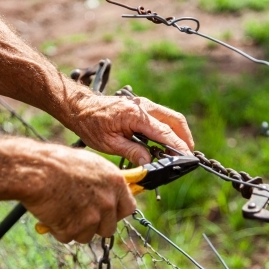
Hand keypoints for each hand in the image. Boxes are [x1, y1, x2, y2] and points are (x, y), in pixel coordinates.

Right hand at [21, 146, 135, 243]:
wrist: (37, 170)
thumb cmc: (58, 163)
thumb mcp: (91, 165)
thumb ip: (104, 182)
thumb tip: (110, 193)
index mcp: (116, 183)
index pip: (129, 208)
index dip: (116, 213)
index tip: (107, 213)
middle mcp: (108, 202)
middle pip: (108, 228)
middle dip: (95, 226)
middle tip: (79, 216)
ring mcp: (92, 218)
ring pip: (87, 235)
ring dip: (75, 228)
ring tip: (61, 210)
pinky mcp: (74, 229)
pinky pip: (67, 237)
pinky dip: (58, 230)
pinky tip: (51, 214)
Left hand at [66, 91, 193, 164]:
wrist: (81, 107)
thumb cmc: (91, 125)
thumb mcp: (109, 144)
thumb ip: (132, 152)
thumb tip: (149, 163)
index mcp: (136, 115)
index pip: (164, 132)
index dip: (177, 146)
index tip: (186, 157)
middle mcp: (144, 106)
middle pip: (175, 120)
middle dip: (185, 138)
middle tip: (188, 156)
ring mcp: (145, 104)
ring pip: (171, 117)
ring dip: (179, 133)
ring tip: (180, 151)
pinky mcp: (143, 107)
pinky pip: (163, 117)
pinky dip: (170, 129)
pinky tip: (168, 143)